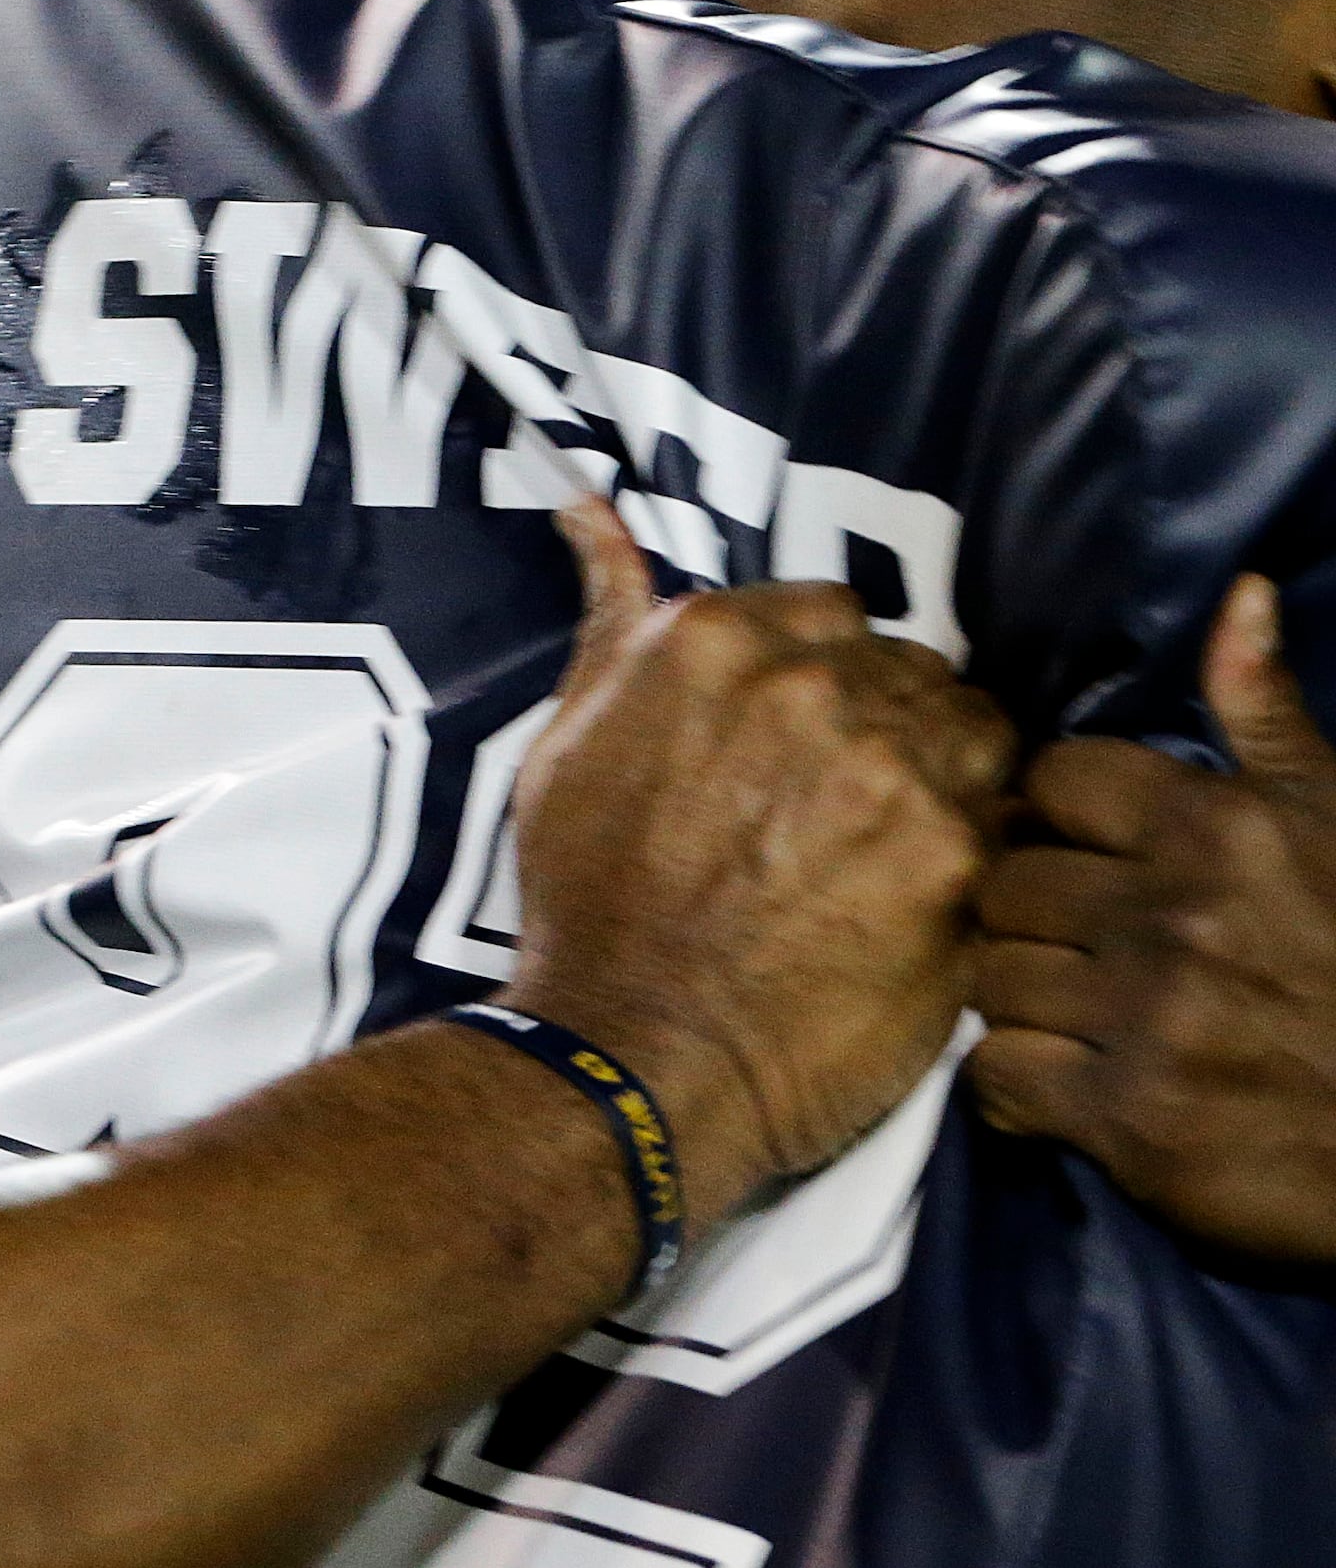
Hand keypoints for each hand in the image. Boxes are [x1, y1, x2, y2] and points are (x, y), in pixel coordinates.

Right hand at [506, 500, 1012, 1216]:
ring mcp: (887, 762)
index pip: (828, 613)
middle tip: (839, 815)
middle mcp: (806, 681)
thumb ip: (609, 621)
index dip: (822, 681)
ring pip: (970, 731)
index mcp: (709, 639)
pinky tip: (912, 904)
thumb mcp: (566, 746)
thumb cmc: (587, 909)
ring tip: (881, 860)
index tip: (799, 746)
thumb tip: (587, 510)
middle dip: (887, 728)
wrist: (631, 1057)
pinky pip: (1000, 819)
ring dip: (942, 784)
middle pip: (908, 666)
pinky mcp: (951, 851)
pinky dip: (968, 856)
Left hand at [970, 576, 1335, 1261]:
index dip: (1056, 817)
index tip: (1085, 853)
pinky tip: (1071, 1080)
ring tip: (1083, 1011)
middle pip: (1005, 883)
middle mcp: (1174, 914)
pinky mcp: (1123, 1115)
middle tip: (1081, 944)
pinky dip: (1019, 1082)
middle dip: (1032, 913)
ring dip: (1022, 998)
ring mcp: (1145, 1017)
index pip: (1055, 780)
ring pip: (989, 978)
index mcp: (1220, 829)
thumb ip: (1267, 715)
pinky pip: (995, 1073)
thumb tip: (1238, 595)